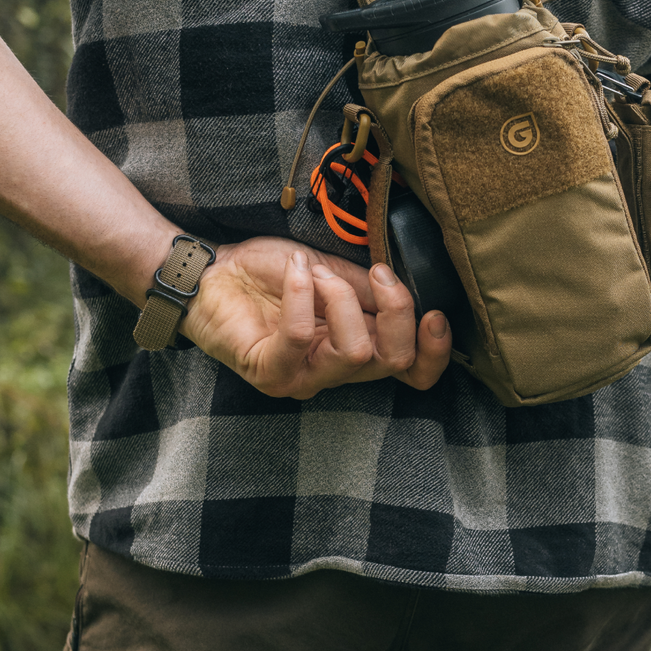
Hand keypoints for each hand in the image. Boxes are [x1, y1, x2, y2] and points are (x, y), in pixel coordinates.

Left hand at [181, 236, 450, 398]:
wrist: (214, 272)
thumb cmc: (272, 274)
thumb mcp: (332, 272)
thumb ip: (369, 289)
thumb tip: (411, 286)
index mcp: (360, 346)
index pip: (412, 371)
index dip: (435, 352)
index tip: (436, 313)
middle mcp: (336, 372)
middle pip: (395, 361)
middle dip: (397, 309)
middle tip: (377, 274)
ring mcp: (302, 378)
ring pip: (355, 353)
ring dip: (342, 296)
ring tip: (316, 272)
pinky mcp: (269, 372)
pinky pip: (302, 338)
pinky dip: (303, 294)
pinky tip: (294, 271)